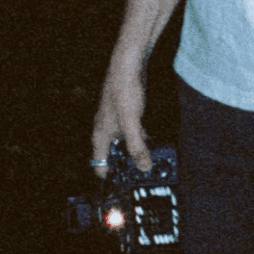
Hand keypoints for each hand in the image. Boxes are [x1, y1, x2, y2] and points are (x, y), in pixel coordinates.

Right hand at [91, 59, 152, 173]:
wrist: (128, 63)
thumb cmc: (124, 89)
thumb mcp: (132, 122)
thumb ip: (137, 146)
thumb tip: (144, 168)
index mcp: (101, 134)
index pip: (100, 166)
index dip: (110, 179)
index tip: (122, 190)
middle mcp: (106, 130)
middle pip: (113, 156)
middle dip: (126, 167)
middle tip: (142, 177)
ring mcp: (116, 121)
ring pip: (124, 144)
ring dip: (136, 153)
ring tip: (150, 164)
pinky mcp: (126, 113)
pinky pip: (132, 133)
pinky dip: (141, 140)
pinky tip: (152, 144)